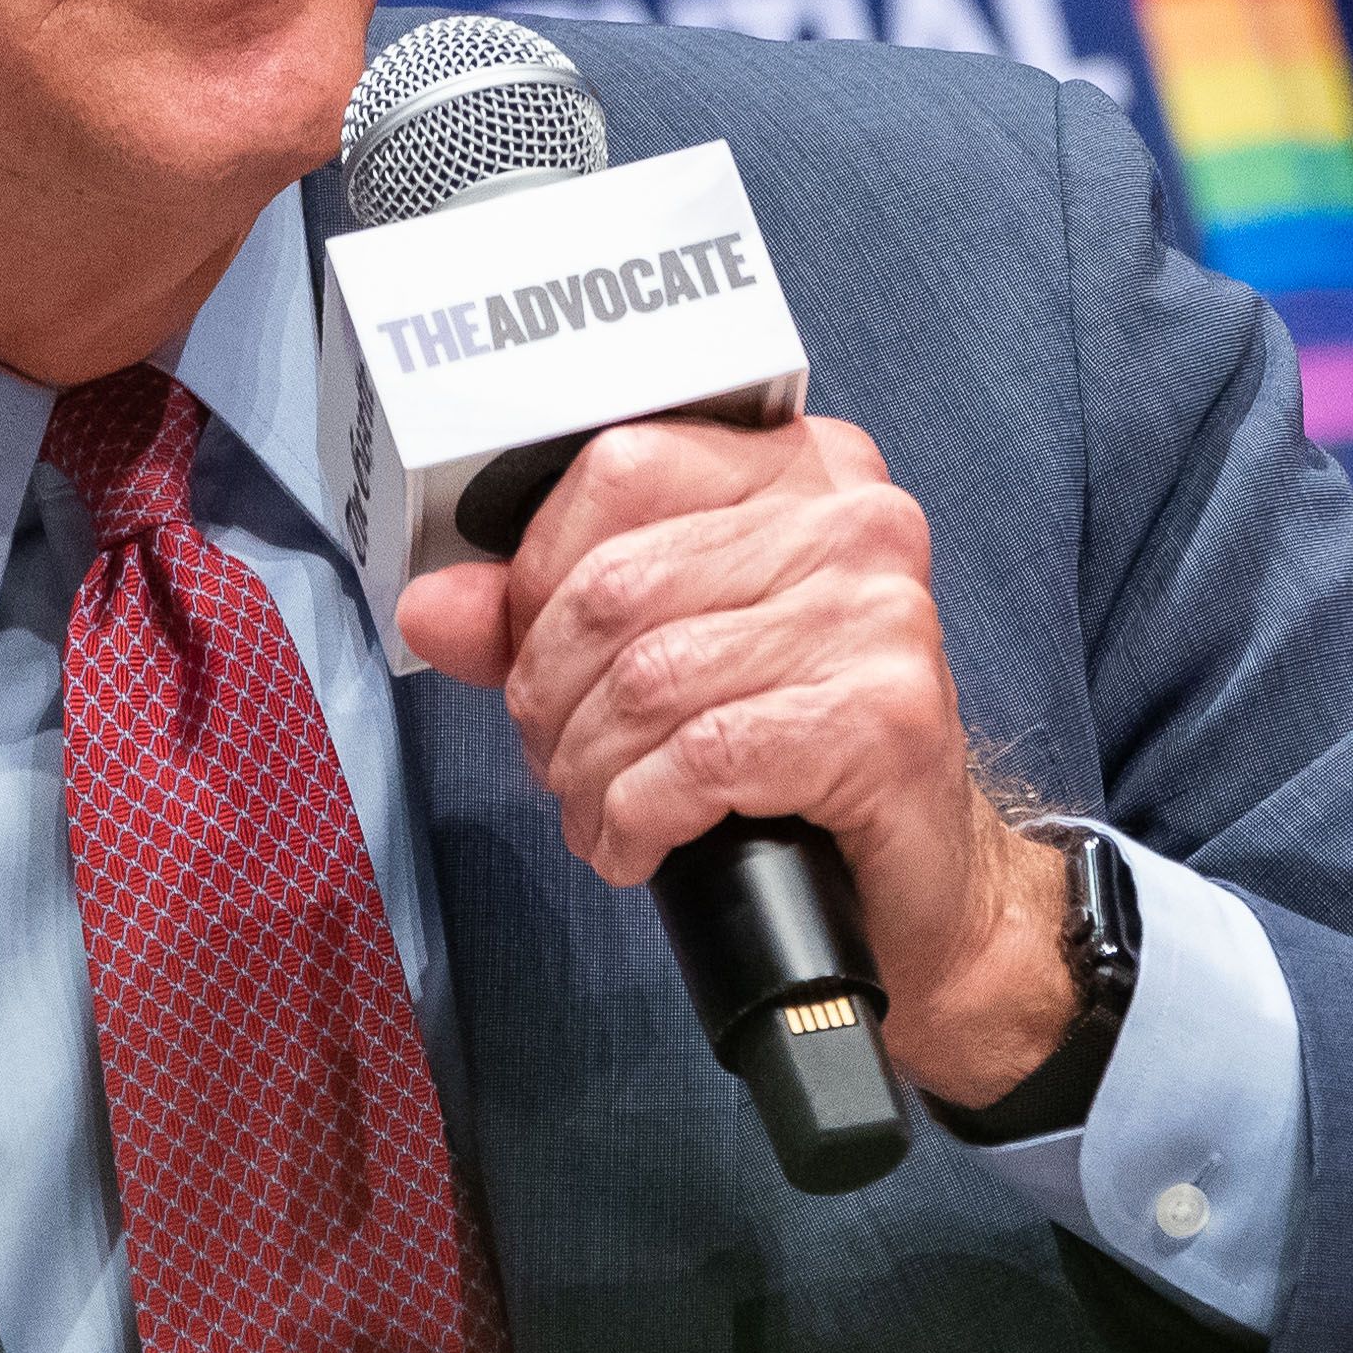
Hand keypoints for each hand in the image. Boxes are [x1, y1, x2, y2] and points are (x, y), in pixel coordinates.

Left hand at [396, 414, 1075, 1108]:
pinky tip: (639, 842)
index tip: (535, 651)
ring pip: (647, 678)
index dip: (540, 574)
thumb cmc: (791, 753)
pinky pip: (701, 757)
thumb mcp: (662, 657)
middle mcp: (854, 524)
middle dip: (550, 693)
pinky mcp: (884, 720)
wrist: (919, 883)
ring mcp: (879, 618)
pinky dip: (638, 816)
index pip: (619, 469)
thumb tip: (433, 606)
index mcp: (800, 471)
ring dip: (586, 769)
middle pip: (616, 585)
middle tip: (556, 755)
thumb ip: (544, 618)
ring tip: (596, 807)